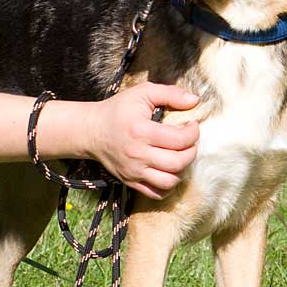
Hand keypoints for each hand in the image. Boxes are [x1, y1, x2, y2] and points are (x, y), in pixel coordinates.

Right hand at [86, 83, 199, 199]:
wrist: (91, 131)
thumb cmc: (118, 110)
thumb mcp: (142, 93)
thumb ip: (170, 94)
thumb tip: (194, 101)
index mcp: (142, 131)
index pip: (179, 140)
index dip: (193, 133)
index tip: (192, 125)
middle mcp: (138, 155)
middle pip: (178, 163)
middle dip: (191, 151)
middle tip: (189, 141)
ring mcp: (134, 171)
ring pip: (169, 182)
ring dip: (182, 170)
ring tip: (180, 156)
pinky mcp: (131, 182)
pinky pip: (156, 193)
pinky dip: (168, 185)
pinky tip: (169, 171)